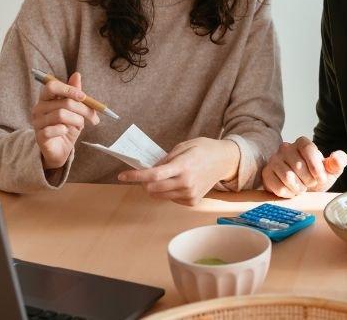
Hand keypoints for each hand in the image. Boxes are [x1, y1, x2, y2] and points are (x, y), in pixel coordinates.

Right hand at [31, 71, 99, 168]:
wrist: (60, 149)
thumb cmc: (67, 126)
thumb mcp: (74, 109)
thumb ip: (75, 93)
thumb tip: (77, 74)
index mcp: (46, 98)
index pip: (52, 86)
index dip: (69, 89)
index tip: (83, 96)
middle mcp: (39, 108)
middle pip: (63, 102)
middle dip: (83, 109)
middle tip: (93, 117)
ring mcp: (37, 122)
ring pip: (61, 115)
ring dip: (77, 120)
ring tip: (81, 126)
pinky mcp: (39, 136)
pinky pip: (53, 129)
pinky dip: (65, 130)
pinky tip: (66, 131)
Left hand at [117, 137, 239, 205]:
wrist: (224, 161)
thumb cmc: (204, 150)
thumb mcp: (184, 146)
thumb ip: (165, 159)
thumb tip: (149, 170)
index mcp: (183, 166)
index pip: (153, 175)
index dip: (135, 176)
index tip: (122, 176)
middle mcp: (186, 183)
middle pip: (152, 189)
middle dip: (144, 182)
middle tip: (145, 174)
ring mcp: (189, 194)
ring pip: (159, 196)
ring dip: (155, 187)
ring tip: (164, 176)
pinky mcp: (192, 201)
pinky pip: (170, 198)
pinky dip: (167, 191)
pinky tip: (176, 182)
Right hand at [261, 136, 346, 197]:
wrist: (302, 190)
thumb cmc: (316, 177)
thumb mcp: (331, 170)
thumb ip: (338, 162)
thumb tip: (337, 159)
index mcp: (302, 143)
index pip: (308, 149)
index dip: (316, 166)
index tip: (322, 179)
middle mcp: (286, 148)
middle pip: (298, 165)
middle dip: (309, 180)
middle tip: (310, 184)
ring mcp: (274, 160)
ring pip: (287, 177)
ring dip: (299, 188)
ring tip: (302, 188)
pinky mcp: (267, 173)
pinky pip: (278, 186)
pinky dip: (289, 194)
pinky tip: (292, 191)